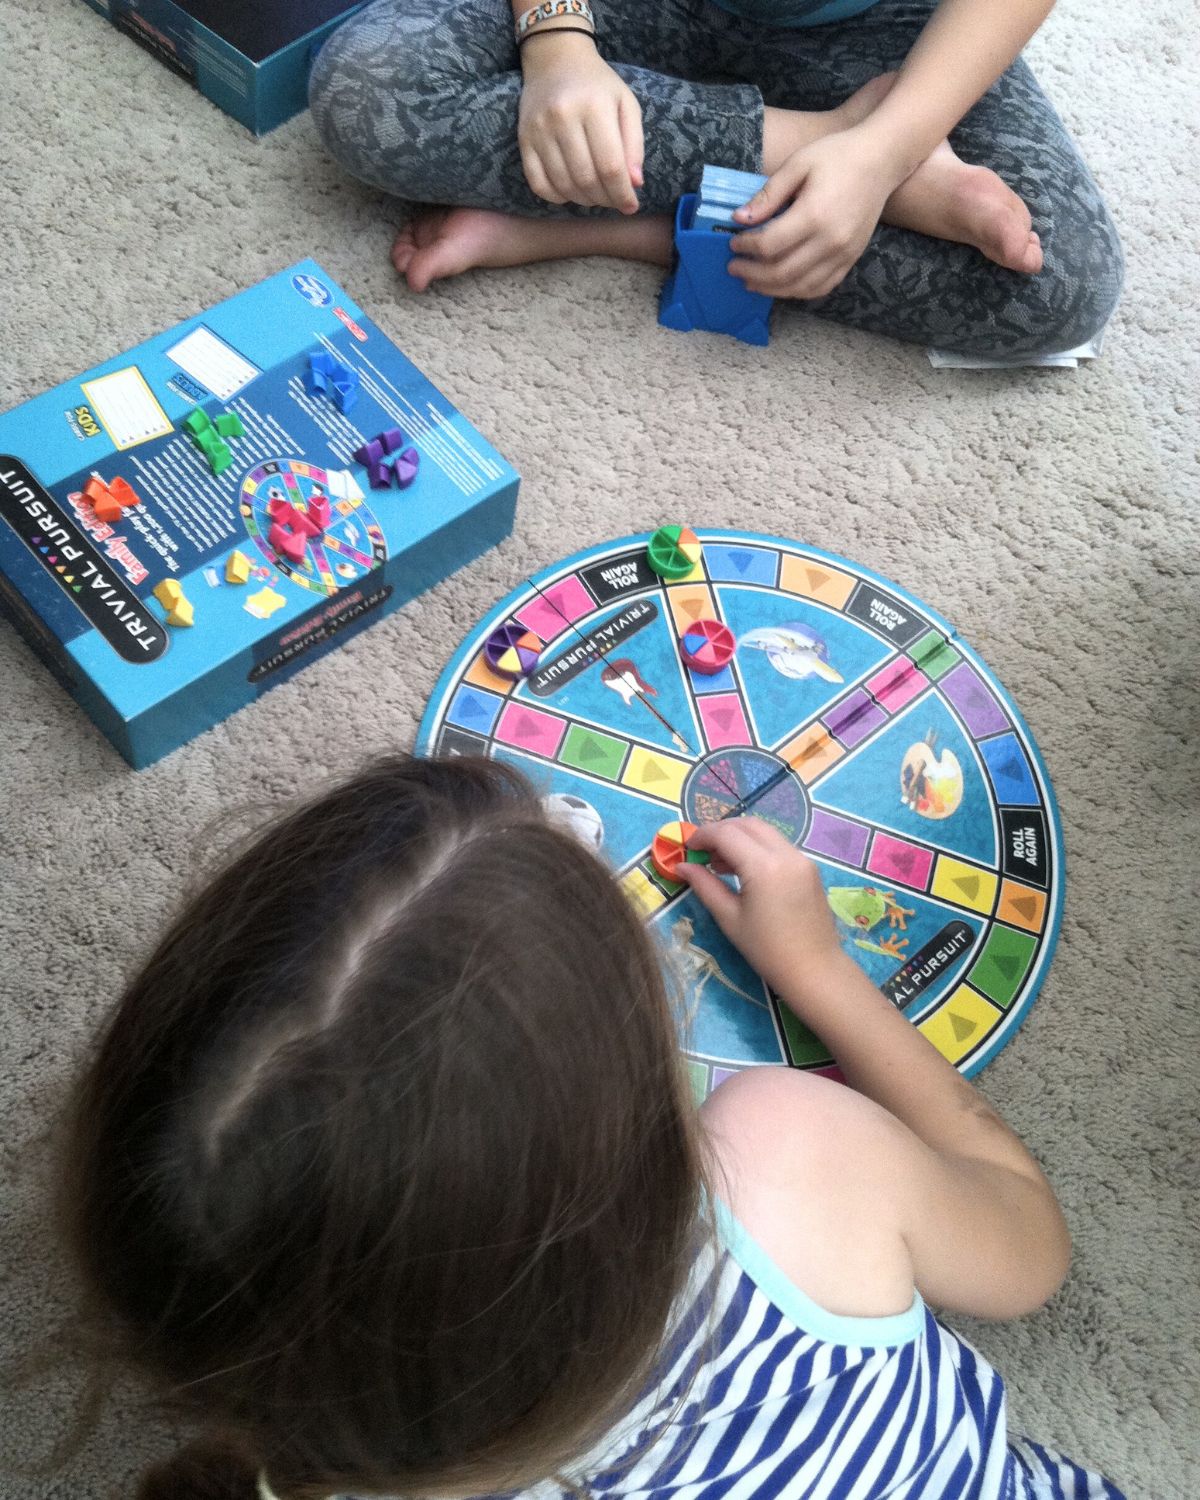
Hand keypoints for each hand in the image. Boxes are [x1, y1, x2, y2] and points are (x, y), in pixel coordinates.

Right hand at [518, 34, 643, 212]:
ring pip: (564, 185)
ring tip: (595, 195)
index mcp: (594, 106)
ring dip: (583, 200)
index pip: (610, 166)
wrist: (555, 59)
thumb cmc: (597, 85)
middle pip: (586, 179)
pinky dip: (557, 197)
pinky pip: (538, 184)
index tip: (631, 207)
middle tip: (614, 200)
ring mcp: (539, 130)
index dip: (622, 194)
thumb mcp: (625, 103)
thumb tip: (634, 183)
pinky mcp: (524, 140)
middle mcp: (563, 117)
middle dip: (605, 199)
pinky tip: (571, 192)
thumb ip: (634, 143)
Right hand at [675, 818, 844, 998]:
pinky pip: (778, 846)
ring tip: (720, 864)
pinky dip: (757, 848)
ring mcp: (802, 859)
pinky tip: (745, 870)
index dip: (703, 835)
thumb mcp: (730, 918)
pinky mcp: (809, 867)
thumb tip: (682, 866)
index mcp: (764, 867)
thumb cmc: (767, 950)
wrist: (814, 969)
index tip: (687, 848)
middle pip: (747, 825)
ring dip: (740, 838)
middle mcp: (786, 855)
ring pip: (765, 832)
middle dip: (721, 831)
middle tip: (702, 852)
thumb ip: (705, 886)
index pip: (727, 834)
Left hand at [728, 124, 904, 298]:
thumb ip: (768, 195)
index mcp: (814, 214)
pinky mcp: (851, 259)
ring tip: (751, 282)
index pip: (769, 244)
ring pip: (799, 286)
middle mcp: (830, 241)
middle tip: (734, 268)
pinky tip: (780, 285)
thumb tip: (738, 219)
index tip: (733, 243)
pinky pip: (820, 287)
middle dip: (752, 273)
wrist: (881, 160)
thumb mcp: (798, 164)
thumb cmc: (837, 155)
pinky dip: (797, 291)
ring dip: (770, 288)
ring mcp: (843, 254)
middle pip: (781, 272)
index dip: (746, 247)